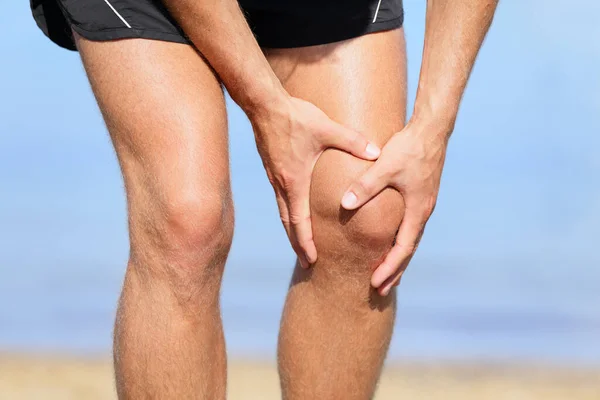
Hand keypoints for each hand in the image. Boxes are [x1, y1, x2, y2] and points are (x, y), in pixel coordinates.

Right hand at [251, 94, 380, 267]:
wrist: (263, 103)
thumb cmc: (295, 117)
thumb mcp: (327, 129)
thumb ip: (353, 142)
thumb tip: (376, 152)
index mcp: (294, 181)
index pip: (299, 222)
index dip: (305, 243)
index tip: (311, 260)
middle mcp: (281, 184)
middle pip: (288, 223)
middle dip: (297, 243)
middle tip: (307, 261)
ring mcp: (274, 176)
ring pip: (282, 211)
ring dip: (291, 229)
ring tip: (300, 242)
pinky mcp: (271, 168)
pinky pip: (280, 198)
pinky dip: (288, 212)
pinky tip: (295, 210)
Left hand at [340, 119, 448, 294]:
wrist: (432, 129)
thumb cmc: (409, 148)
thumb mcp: (384, 166)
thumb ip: (364, 186)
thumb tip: (344, 205)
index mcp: (417, 210)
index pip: (403, 249)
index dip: (389, 268)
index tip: (375, 284)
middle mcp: (423, 211)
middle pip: (408, 250)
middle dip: (394, 271)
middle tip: (380, 289)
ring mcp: (423, 204)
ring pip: (410, 238)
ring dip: (398, 257)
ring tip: (386, 272)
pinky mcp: (420, 195)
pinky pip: (410, 226)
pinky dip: (400, 240)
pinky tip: (391, 240)